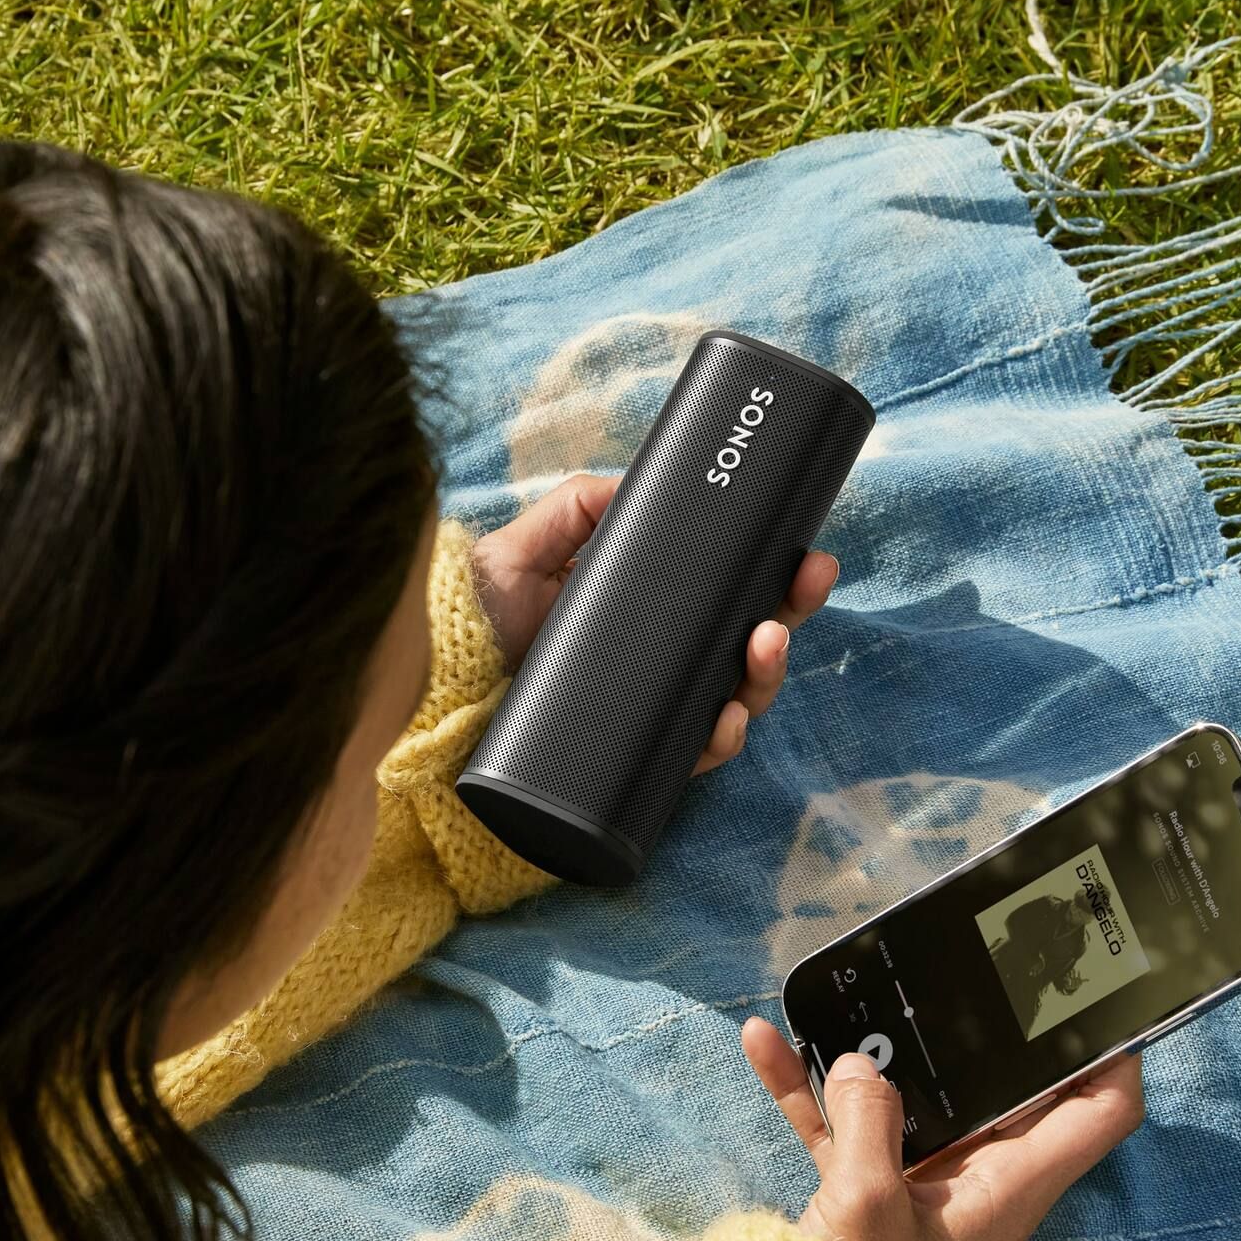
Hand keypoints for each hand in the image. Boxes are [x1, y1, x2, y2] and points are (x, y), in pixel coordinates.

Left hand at [470, 473, 838, 774]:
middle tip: (804, 586)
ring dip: (767, 675)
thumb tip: (631, 483)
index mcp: (648, 612)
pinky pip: (692, 756)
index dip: (777, 580)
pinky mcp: (632, 757)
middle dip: (791, 616)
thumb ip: (574, 508)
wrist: (430, 691)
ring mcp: (651, 712)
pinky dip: (718, 740)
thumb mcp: (522, 550)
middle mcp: (659, 665)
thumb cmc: (476, 619)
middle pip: (749, 647)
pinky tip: (724, 722)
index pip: (728, 597)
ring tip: (762, 646)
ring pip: (737, 700)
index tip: (810, 554)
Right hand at [741, 1018, 1143, 1240]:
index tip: (1097, 1003)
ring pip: (905, 1096)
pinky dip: (808, 1089)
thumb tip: (859, 1065)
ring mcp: (919, 1181)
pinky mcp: (865, 1188)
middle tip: (964, 974)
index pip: (1097, 1113)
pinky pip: (842, 1122)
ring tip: (843, 1001)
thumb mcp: (867, 1201)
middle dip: (975, 1031)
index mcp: (1011, 1184)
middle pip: (1002, 1088)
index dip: (1111, 1055)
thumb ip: (868, 1120)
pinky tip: (767, 1046)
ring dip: (869, 1052)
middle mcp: (977, 1178)